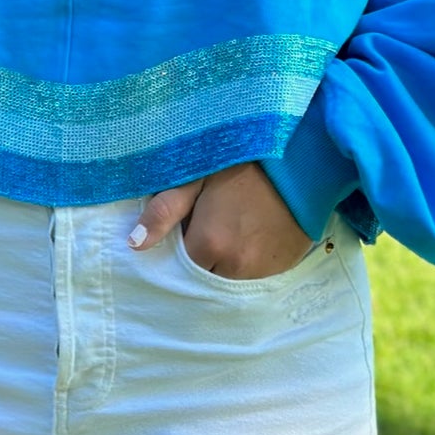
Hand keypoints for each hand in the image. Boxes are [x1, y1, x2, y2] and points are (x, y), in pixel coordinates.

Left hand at [129, 161, 313, 277]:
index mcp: (209, 244)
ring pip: (231, 279)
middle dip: (202, 257)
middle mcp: (235, 266)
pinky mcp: (285, 267)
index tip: (188, 224)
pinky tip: (252, 232)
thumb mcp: (198, 176)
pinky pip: (257, 275)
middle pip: (206, 276)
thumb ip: (165, 210)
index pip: (180, 266)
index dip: (181, 245)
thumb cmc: (244, 160)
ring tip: (232, 226)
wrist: (301, 156)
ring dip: (225, 262)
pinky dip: (249, 262)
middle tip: (210, 223)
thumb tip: (133, 244)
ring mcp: (263, 270)